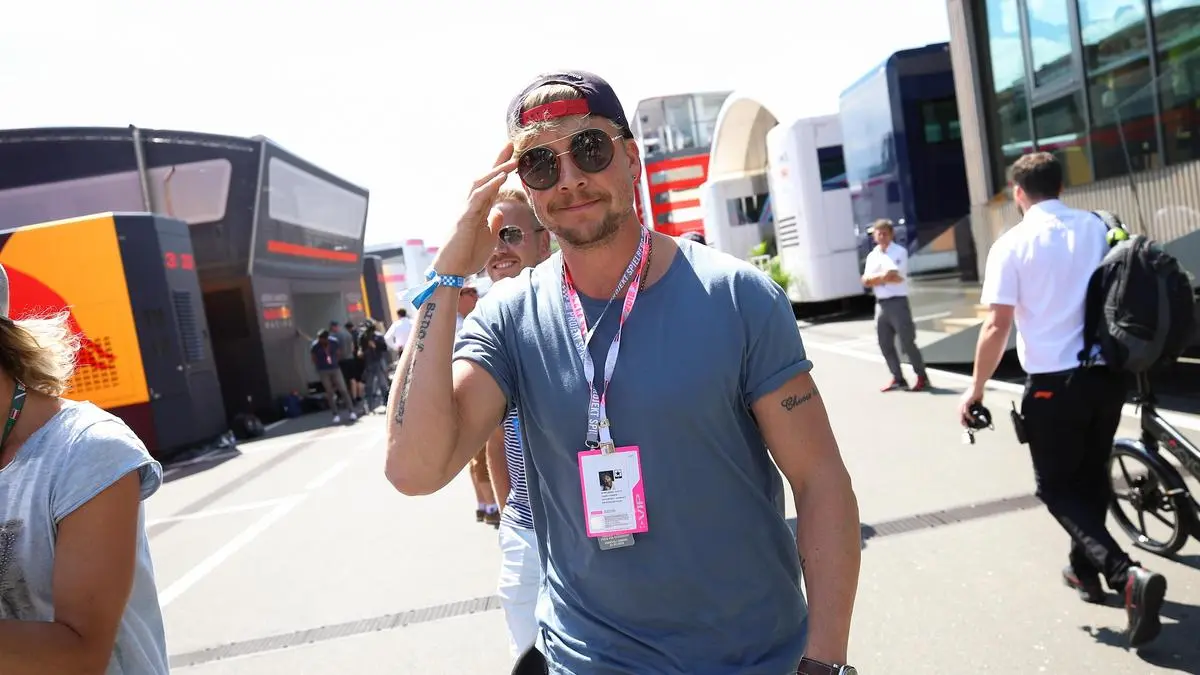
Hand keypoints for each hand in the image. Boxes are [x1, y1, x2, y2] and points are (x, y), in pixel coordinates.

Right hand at [432, 143, 518, 275]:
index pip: (491, 185)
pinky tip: (501, 178)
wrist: (453, 271)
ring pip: (480, 184)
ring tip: (512, 161)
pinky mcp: (464, 219)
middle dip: (498, 161)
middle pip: (485, 177)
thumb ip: (492, 222)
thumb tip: (498, 211)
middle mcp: (471, 206)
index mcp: (478, 210)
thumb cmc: (467, 255)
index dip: (501, 169)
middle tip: (511, 145)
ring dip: (496, 171)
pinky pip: (478, 199)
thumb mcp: (487, 237)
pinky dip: (489, 187)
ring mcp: (466, 211)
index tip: (513, 155)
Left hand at [958, 388, 982, 426]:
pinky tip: (972, 419)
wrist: (978, 385)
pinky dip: (969, 416)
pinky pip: (966, 411)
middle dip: (962, 420)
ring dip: (963, 420)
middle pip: (959, 413)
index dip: (962, 417)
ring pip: (961, 413)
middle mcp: (962, 402)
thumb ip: (977, 404)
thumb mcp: (977, 399)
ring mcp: (963, 402)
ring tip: (967, 425)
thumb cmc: (978, 390)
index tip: (965, 422)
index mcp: (963, 401)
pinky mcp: (967, 402)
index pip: (960, 411)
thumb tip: (980, 409)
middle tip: (965, 426)